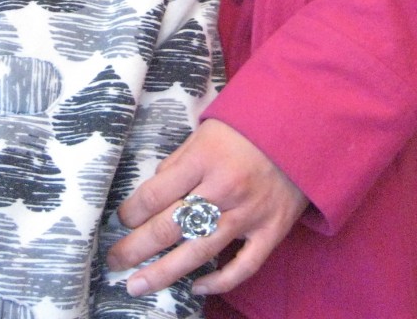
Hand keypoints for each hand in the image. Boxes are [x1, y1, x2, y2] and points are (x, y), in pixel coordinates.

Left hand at [106, 118, 307, 296]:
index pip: (156, 193)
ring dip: (163, 273)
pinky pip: (242, 267)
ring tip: (136, 286)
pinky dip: (218, 282)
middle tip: (113, 262)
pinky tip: (195, 288)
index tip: (120, 221)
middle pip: (170, 226)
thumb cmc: (247, 128)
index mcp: (204, 159)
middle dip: (135, 248)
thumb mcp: (206, 132)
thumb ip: (179, 163)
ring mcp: (248, 214)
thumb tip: (152, 194)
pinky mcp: (271, 231)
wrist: (303, 130)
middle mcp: (223, 189)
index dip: (131, 212)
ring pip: (198, 252)